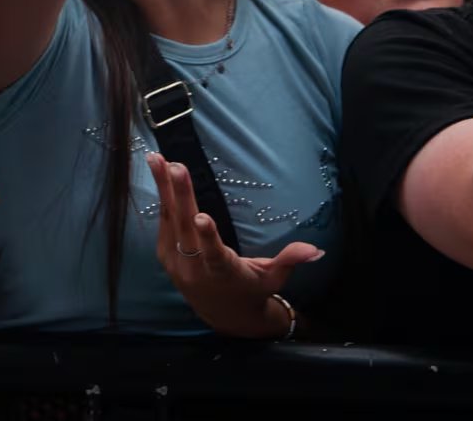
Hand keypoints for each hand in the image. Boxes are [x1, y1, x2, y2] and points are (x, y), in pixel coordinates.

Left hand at [146, 153, 317, 338]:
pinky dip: (162, 196)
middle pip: (186, 229)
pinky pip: (164, 222)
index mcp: (223, 272)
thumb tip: (316, 250)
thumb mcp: (273, 278)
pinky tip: (157, 171)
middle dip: (181, 195)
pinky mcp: (165, 255)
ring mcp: (176, 263)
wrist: (223, 315)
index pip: (214, 254)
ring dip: (163, 188)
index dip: (208, 237)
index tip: (202, 217)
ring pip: (170, 220)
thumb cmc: (252, 289)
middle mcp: (196, 269)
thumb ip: (290, 260)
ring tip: (156, 158)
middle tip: (175, 166)